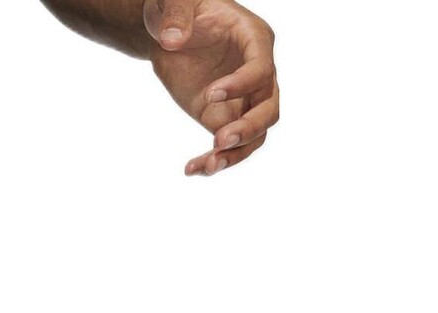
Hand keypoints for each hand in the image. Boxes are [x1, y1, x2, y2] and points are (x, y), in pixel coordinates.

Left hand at [144, 0, 278, 175]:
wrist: (168, 34)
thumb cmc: (180, 10)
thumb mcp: (175, 3)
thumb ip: (176, 15)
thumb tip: (171, 40)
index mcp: (254, 40)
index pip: (262, 68)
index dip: (242, 84)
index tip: (210, 94)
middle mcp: (257, 73)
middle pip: (269, 108)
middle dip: (249, 127)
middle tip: (220, 140)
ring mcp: (243, 99)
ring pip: (255, 134)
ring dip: (236, 154)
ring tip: (208, 166)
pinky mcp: (223, 117)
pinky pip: (229, 145)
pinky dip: (213, 160)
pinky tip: (192, 169)